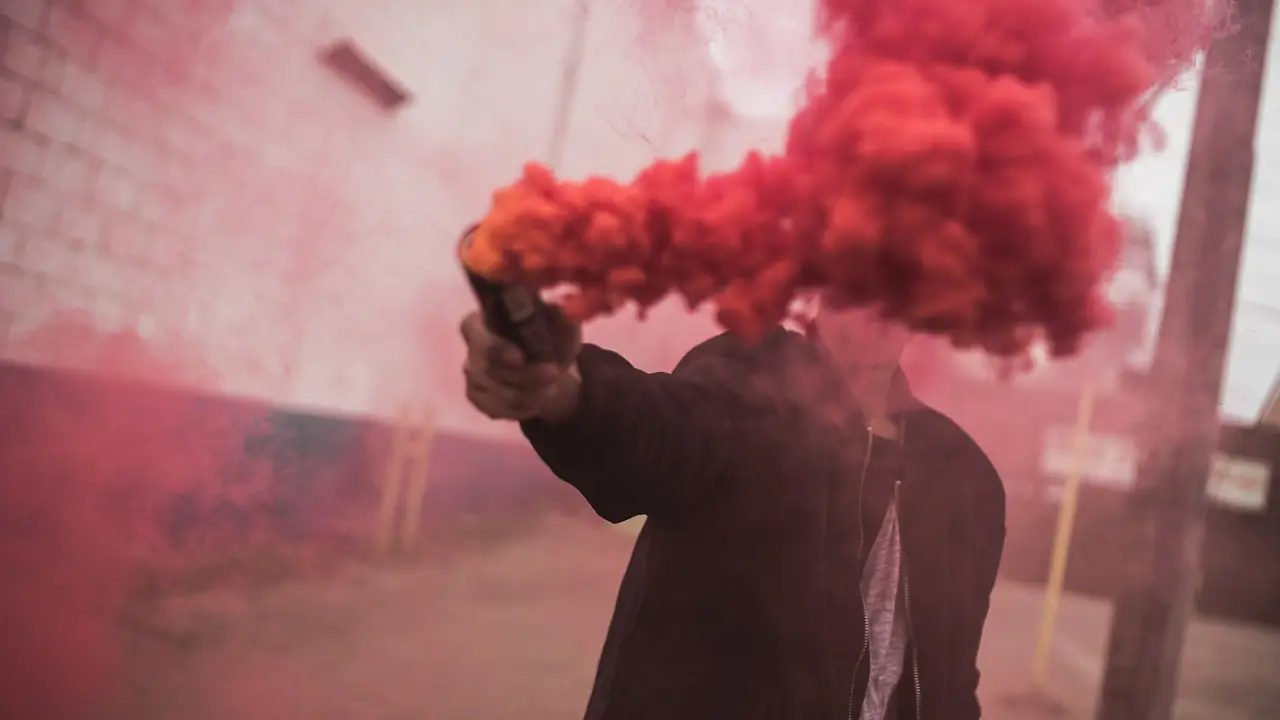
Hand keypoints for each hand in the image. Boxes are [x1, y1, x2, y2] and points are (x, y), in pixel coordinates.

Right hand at [460, 310, 582, 422]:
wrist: (548, 367)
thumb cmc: (550, 338)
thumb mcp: (561, 327)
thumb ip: (560, 318)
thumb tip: (558, 309)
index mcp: (482, 319)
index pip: (472, 329)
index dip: (494, 346)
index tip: (520, 357)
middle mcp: (471, 347)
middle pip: (490, 366)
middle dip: (525, 374)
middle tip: (553, 373)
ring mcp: (471, 374)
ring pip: (497, 391)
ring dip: (529, 393)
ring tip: (552, 387)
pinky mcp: (476, 398)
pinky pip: (497, 409)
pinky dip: (522, 408)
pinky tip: (538, 400)